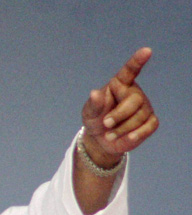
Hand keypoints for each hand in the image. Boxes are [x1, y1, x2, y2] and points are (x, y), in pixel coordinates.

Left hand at [81, 47, 158, 166]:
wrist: (101, 139)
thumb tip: (94, 93)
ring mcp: (144, 107)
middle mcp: (134, 93)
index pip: (129, 71)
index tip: (146, 51)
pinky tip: (128, 138)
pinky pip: (149, 127)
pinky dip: (137, 134)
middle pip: (134, 100)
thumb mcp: (89, 113)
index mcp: (119, 85)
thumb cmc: (95, 119)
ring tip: (109, 135)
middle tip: (105, 123)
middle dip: (119, 115)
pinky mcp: (150, 122)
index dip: (137, 61)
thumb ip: (93, 104)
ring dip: (122, 129)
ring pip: (140, 117)